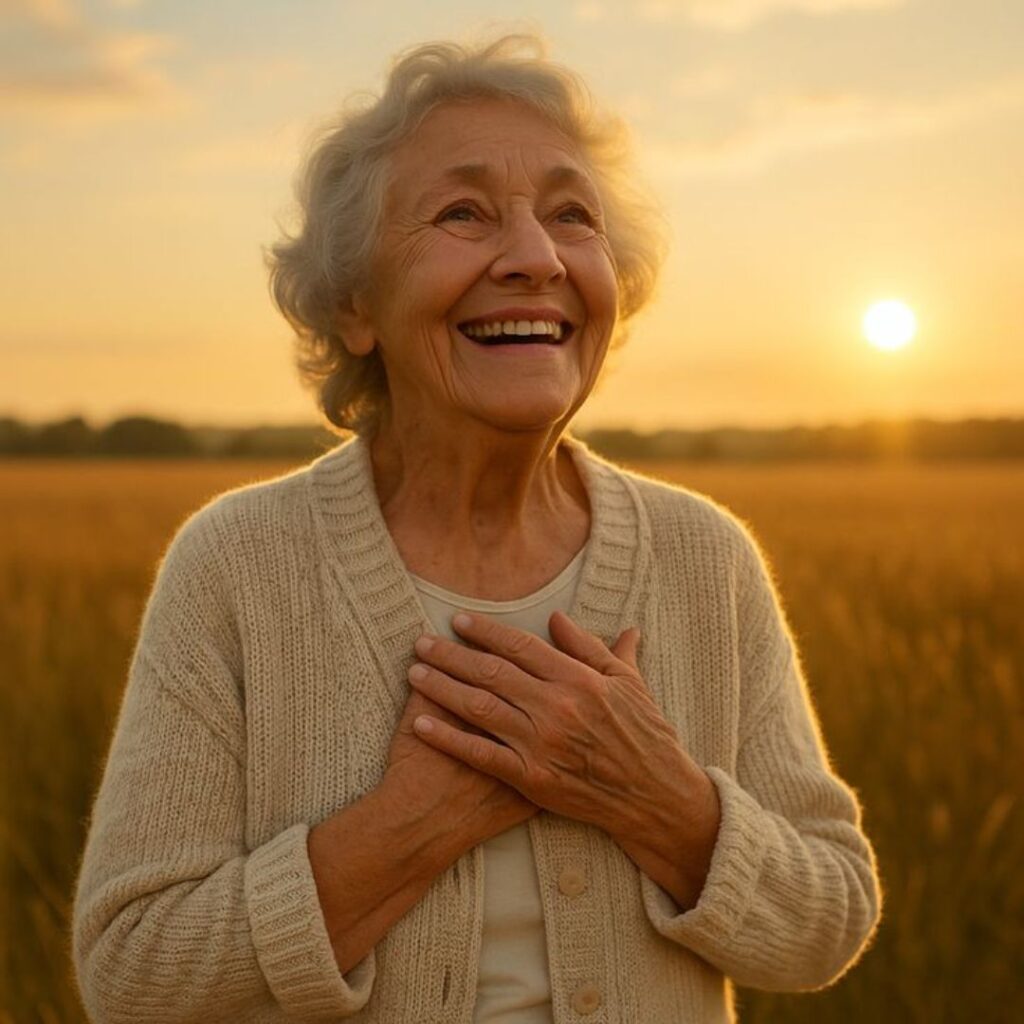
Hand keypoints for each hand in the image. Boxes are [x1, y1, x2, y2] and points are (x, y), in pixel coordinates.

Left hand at [405, 611, 707, 847]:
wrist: (655, 796)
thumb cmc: (645, 734)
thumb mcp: (628, 682)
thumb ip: (592, 648)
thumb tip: (559, 618)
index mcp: (579, 680)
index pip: (521, 646)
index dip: (486, 631)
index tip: (457, 621)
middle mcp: (556, 708)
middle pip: (492, 672)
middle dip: (451, 655)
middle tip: (421, 642)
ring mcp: (542, 744)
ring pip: (480, 707)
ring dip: (442, 688)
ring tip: (414, 672)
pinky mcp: (532, 778)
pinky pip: (482, 754)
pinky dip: (449, 738)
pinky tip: (422, 724)